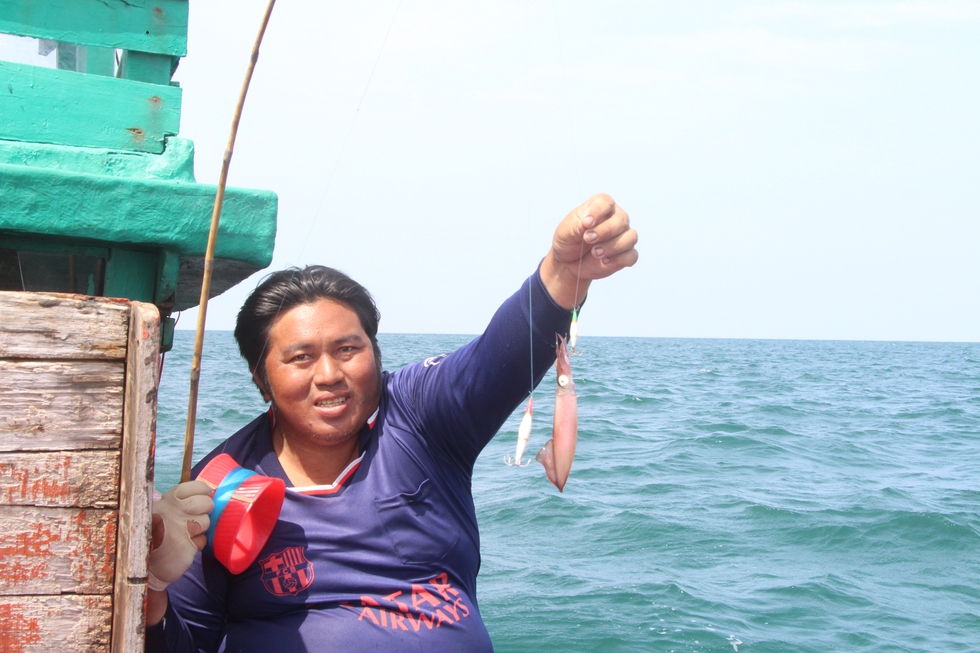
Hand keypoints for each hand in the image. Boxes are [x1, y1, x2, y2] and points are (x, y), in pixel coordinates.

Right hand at [147, 481, 212, 591]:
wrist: (146, 562)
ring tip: (184, 533)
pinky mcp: (187, 546)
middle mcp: (174, 512)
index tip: (206, 494)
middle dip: (206, 510)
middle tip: (196, 517)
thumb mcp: (162, 510)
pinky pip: (203, 540)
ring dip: (199, 529)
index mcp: (168, 500)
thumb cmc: (157, 533)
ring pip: (206, 522)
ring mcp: (181, 529)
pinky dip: (197, 543)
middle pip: (206, 503)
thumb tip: (207, 492)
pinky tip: (184, 545)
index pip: (196, 487)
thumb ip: (180, 501)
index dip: (204, 491)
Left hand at [540, 193, 637, 308]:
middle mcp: (615, 219)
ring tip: (595, 253)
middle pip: (621, 219)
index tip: (586, 223)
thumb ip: (576, 226)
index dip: (598, 211)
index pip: (605, 202)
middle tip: (588, 239)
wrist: (568, 263)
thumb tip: (586, 223)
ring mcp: (622, 236)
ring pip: (630, 237)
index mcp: (599, 207)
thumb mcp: (565, 233)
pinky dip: (619, 259)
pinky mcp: (625, 254)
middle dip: (605, 231)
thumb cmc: (568, 242)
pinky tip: (605, 261)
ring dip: (613, 246)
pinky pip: (632, 256)